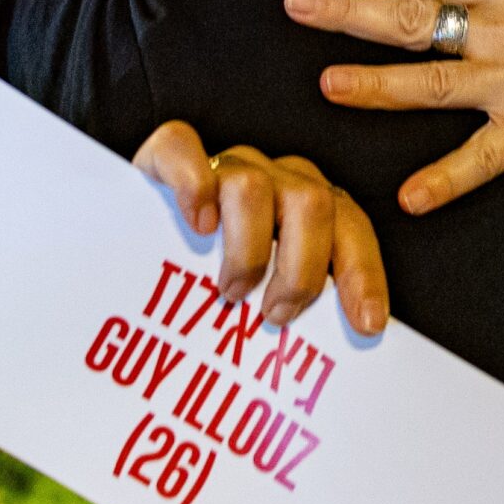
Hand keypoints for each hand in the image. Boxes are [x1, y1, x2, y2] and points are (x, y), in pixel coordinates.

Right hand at [133, 121, 389, 334]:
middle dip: (300, 269)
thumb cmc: (210, 286)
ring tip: (231, 293)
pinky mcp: (169, 157)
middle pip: (312, 203)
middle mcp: (274, 179)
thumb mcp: (266, 300)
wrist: (138, 245)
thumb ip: (301, 312)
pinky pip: (183, 149)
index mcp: (309, 208)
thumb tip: (344, 354)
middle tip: (276, 315)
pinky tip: (197, 226)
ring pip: (252, 187)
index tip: (366, 324)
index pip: (352, 229)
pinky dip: (193, 187)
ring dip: (246, 250)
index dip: (363, 274)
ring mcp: (225, 164)